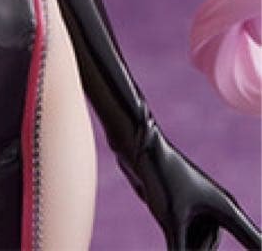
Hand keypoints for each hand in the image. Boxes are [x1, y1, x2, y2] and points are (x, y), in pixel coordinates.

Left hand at [120, 126, 260, 248]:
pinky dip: (176, 240)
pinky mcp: (183, 211)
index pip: (255, 243)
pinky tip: (169, 225)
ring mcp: (201, 211)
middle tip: (173, 213)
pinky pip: (182, 237)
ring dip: (180, 240)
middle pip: (209, 249)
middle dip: (190, 245)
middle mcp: (218, 210)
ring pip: (193, 245)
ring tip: (166, 212)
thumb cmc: (161, 179)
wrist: (139, 149)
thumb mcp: (171, 221)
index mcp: (226, 209)